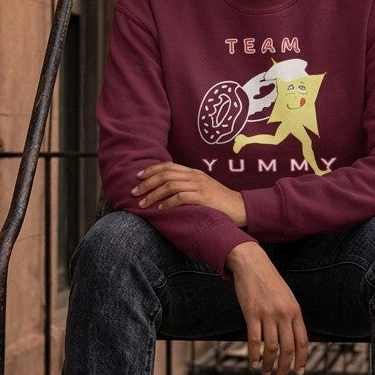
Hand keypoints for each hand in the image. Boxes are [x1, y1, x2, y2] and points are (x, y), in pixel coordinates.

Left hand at [132, 162, 246, 226]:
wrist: (239, 207)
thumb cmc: (218, 201)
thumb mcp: (201, 188)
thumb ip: (186, 186)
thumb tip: (166, 191)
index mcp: (193, 172)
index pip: (168, 166)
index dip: (151, 170)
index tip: (138, 177)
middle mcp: (194, 176)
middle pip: (165, 174)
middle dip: (147, 183)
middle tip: (134, 192)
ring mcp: (199, 185)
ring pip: (170, 185)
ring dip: (153, 194)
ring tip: (143, 203)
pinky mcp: (203, 197)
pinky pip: (181, 197)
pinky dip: (168, 202)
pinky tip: (160, 209)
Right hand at [226, 242, 308, 374]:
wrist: (252, 264)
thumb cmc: (269, 281)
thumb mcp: (287, 297)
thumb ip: (291, 317)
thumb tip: (293, 340)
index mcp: (295, 311)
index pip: (302, 341)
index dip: (302, 359)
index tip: (299, 372)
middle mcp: (284, 314)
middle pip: (288, 348)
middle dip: (285, 367)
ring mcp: (267, 314)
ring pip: (271, 347)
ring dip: (269, 364)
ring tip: (266, 373)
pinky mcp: (251, 313)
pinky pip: (254, 340)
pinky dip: (254, 355)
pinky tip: (254, 363)